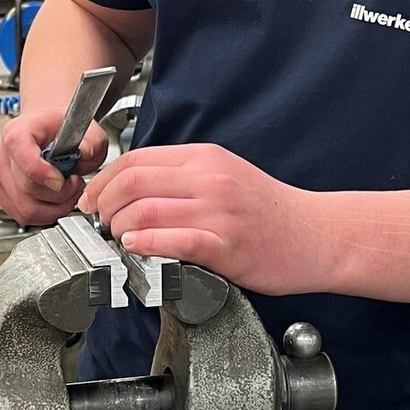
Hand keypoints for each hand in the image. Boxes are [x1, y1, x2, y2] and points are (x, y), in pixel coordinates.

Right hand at [0, 107, 108, 227]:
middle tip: (74, 183)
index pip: (25, 161)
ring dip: (53, 208)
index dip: (46, 175)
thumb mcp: (86, 130)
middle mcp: (2, 154)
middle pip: (28, 190)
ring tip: (66, 192)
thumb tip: (85, 153)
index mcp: (18, 132)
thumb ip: (90, 142)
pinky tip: (54, 200)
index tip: (63, 179)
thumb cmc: (61, 131)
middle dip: (59, 194)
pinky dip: (43, 214)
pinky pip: (21, 215)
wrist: (47, 133)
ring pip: (25, 209)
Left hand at [79, 144, 319, 294]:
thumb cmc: (270, 212)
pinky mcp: (227, 245)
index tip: (93, 200)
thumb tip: (134, 191)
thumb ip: (184, 178)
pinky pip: (174, 241)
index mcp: (205, 159)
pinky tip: (136, 250)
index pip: (136, 159)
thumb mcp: (225, 176)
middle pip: (132, 182)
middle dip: (103, 205)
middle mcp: (209, 179)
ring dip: (119, 228)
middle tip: (99, 224)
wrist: (317, 235)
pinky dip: (146, 245)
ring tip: (117, 240)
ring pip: (145, 211)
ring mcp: (218, 212)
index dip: (104, 181)